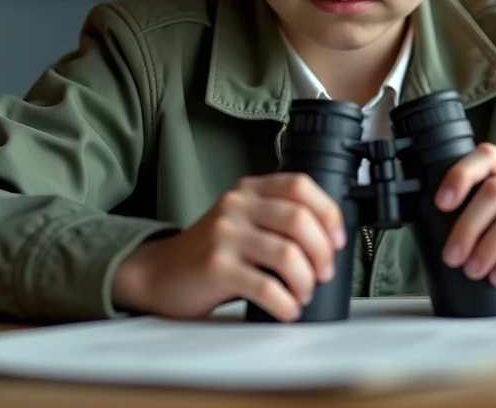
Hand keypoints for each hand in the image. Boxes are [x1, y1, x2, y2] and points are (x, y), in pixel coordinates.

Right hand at [111, 173, 346, 321]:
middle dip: (322, 252)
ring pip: (287, 255)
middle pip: (300, 220)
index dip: (328, 212)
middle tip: (323, 274)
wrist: (158, 273)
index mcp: (248, 189)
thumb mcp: (241, 220)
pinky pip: (265, 287)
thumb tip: (328, 241)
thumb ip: (274, 216)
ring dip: (306, 282)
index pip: (300, 185)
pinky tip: (287, 309)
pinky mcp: (215, 268)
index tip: (337, 240)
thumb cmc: (209, 251)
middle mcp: (237, 206)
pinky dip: (286, 303)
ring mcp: (224, 235)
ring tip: (302, 294)